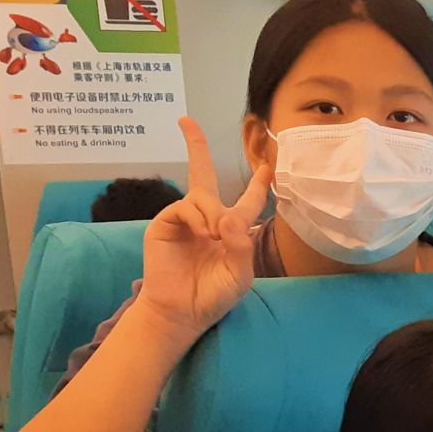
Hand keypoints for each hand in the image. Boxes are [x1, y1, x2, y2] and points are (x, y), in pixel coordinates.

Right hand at [133, 117, 271, 346]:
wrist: (183, 311)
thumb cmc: (214, 295)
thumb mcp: (240, 274)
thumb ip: (242, 245)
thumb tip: (229, 216)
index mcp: (231, 231)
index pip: (246, 201)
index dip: (257, 185)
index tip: (267, 168)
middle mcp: (206, 219)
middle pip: (201, 174)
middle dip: (196, 146)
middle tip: (186, 121)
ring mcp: (184, 219)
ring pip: (202, 195)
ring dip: (214, 215)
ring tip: (215, 239)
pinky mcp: (165, 223)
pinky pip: (186, 207)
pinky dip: (199, 218)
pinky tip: (203, 234)